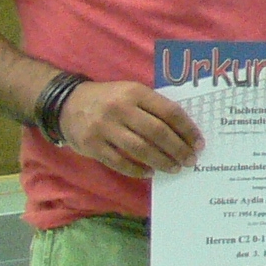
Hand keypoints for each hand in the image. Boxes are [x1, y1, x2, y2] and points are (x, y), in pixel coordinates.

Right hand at [55, 81, 202, 176]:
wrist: (67, 103)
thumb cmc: (109, 99)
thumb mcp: (131, 93)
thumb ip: (154, 107)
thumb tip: (184, 133)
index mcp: (135, 92)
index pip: (169, 112)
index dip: (187, 130)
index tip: (199, 143)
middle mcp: (120, 109)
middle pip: (157, 132)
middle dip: (178, 149)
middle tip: (190, 160)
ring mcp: (104, 127)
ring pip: (140, 149)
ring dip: (161, 161)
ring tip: (174, 168)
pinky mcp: (91, 145)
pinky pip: (119, 162)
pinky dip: (137, 170)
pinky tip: (150, 172)